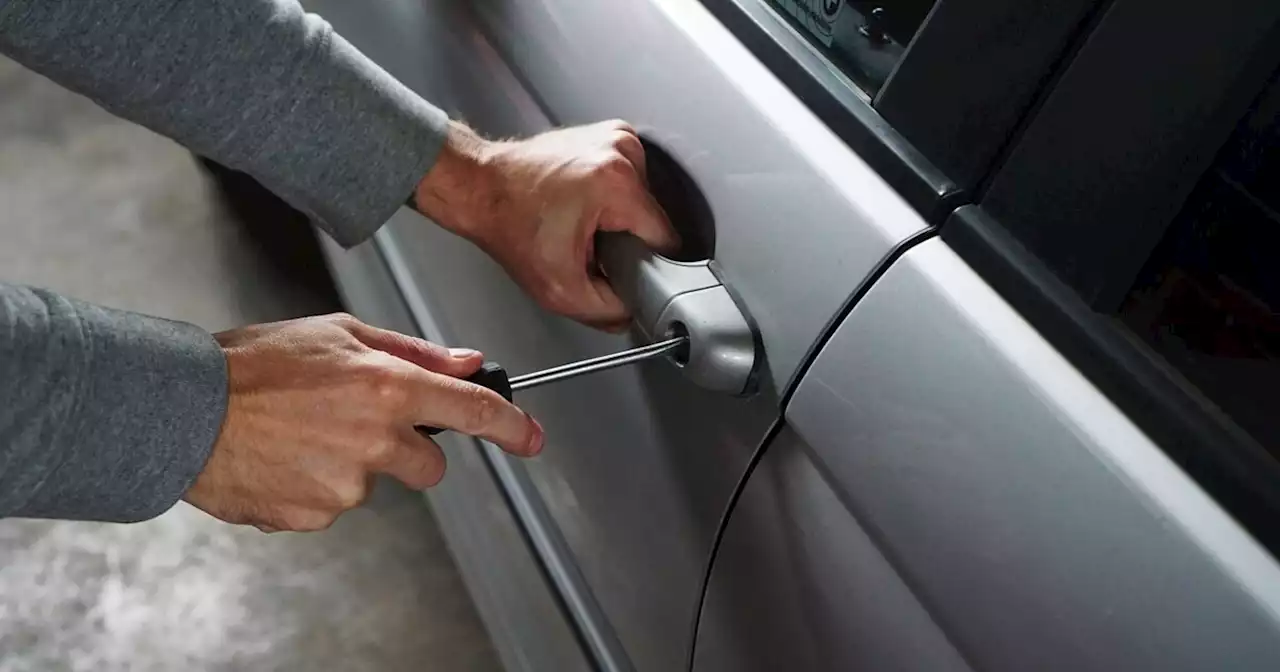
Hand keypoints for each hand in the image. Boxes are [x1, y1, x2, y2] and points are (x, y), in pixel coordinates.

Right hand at [184, 313, 542, 531]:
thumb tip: (466, 362)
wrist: (182, 410)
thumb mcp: (338, 332)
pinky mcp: (315, 515)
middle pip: (429, 466)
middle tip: (356, 422)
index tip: (531, 438)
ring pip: (374, 484)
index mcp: (387, 387)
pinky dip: (314, 486)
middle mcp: (374, 440)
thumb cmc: (253, 364)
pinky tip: (284, 457)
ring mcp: (346, 484)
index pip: (472, 412)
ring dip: (351, 464)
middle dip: (407, 450)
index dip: (511, 427)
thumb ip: (412, 351)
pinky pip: (333, 505)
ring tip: (301, 433)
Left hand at [413, 120, 680, 330]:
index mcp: (617, 183)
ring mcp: (617, 137)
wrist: (481, 187)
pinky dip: (613, 198)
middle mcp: (622, 150)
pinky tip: (584, 203)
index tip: (616, 266)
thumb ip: (608, 311)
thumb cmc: (509, 224)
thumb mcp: (560, 290)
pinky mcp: (611, 135)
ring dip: (620, 219)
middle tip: (589, 245)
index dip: (645, 264)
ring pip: (644, 201)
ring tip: (582, 221)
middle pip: (653, 219)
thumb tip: (634, 311)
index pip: (666, 239)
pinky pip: (631, 181)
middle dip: (627, 240)